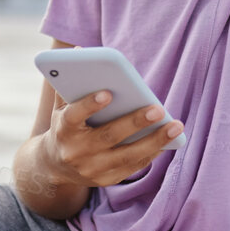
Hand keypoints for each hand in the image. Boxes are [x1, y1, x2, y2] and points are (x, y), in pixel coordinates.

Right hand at [41, 89, 183, 188]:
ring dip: (154, 140)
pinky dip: (151, 152)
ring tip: (176, 125)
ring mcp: (91, 169)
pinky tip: (168, 139)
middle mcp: (75, 152)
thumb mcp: (61, 106)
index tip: (107, 92)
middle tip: (158, 108)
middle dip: (134, 122)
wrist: (54, 166)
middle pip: (108, 136)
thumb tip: (80, 50)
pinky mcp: (105, 180)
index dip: (89, 105)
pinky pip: (133, 167)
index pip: (74, 116)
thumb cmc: (65, 126)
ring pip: (127, 155)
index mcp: (62, 129)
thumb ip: (70, 82)